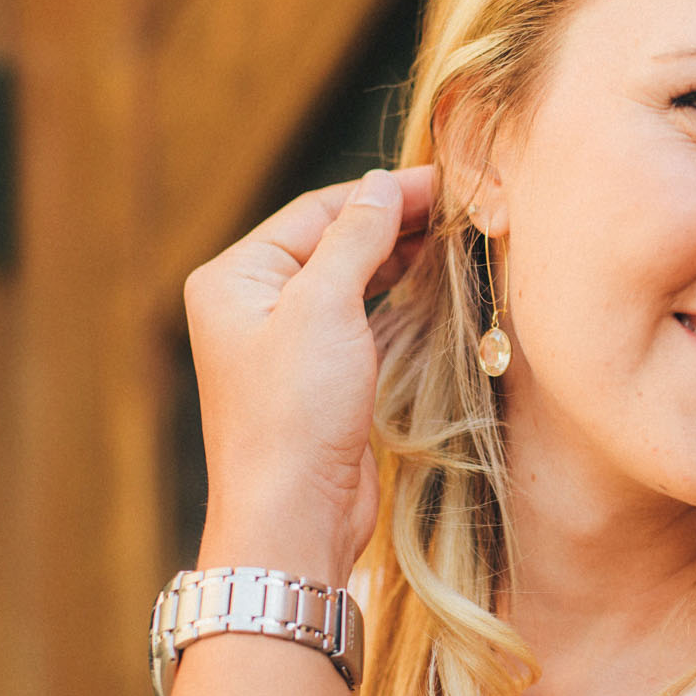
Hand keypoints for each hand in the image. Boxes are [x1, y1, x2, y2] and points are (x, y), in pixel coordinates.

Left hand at [183, 166, 439, 584]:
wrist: (293, 513)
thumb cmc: (295, 411)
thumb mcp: (325, 306)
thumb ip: (356, 238)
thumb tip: (383, 187)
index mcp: (235, 276)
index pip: (317, 212)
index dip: (383, 194)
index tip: (446, 182)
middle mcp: (253, 304)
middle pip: (333, 241)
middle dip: (394, 223)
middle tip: (460, 208)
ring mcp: (286, 342)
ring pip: (351, 280)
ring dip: (399, 259)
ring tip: (453, 240)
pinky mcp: (319, 377)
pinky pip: (360, 320)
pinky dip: (396, 300)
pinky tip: (432, 287)